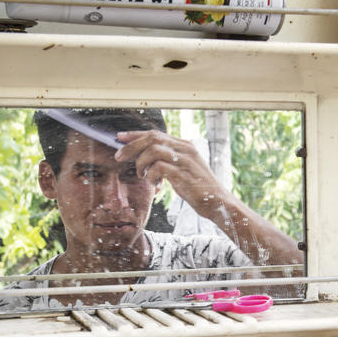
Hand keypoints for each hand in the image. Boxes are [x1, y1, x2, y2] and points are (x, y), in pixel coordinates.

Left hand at [113, 130, 229, 212]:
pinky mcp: (184, 174)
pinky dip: (151, 176)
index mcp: (184, 145)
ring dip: (141, 163)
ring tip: (143, 176)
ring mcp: (186, 160)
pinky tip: (155, 185)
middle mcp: (185, 149)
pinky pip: (159, 167)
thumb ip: (167, 161)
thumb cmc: (198, 189)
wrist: (218, 203)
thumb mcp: (182, 170)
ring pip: (153, 150)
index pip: (155, 133)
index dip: (135, 135)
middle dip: (131, 146)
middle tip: (119, 157)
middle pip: (152, 138)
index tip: (119, 138)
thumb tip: (145, 159)